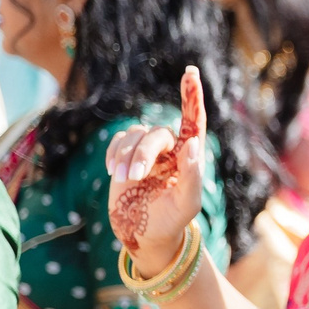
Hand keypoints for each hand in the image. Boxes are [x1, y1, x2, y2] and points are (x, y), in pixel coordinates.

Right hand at [105, 67, 206, 260]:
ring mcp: (147, 152)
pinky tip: (114, 172)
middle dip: (142, 153)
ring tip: (123, 180)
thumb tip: (194, 141)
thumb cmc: (172, 220)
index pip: (193, 121)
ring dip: (126, 156)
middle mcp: (171, 150)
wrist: (146, 235)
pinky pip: (118, 141)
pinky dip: (114, 153)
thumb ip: (192, 173)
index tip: (191, 72)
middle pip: (156, 133)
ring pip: (134, 135)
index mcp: (190, 157)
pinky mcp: (125, 157)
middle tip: (133, 177)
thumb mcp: (187, 202)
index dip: (192, 96)